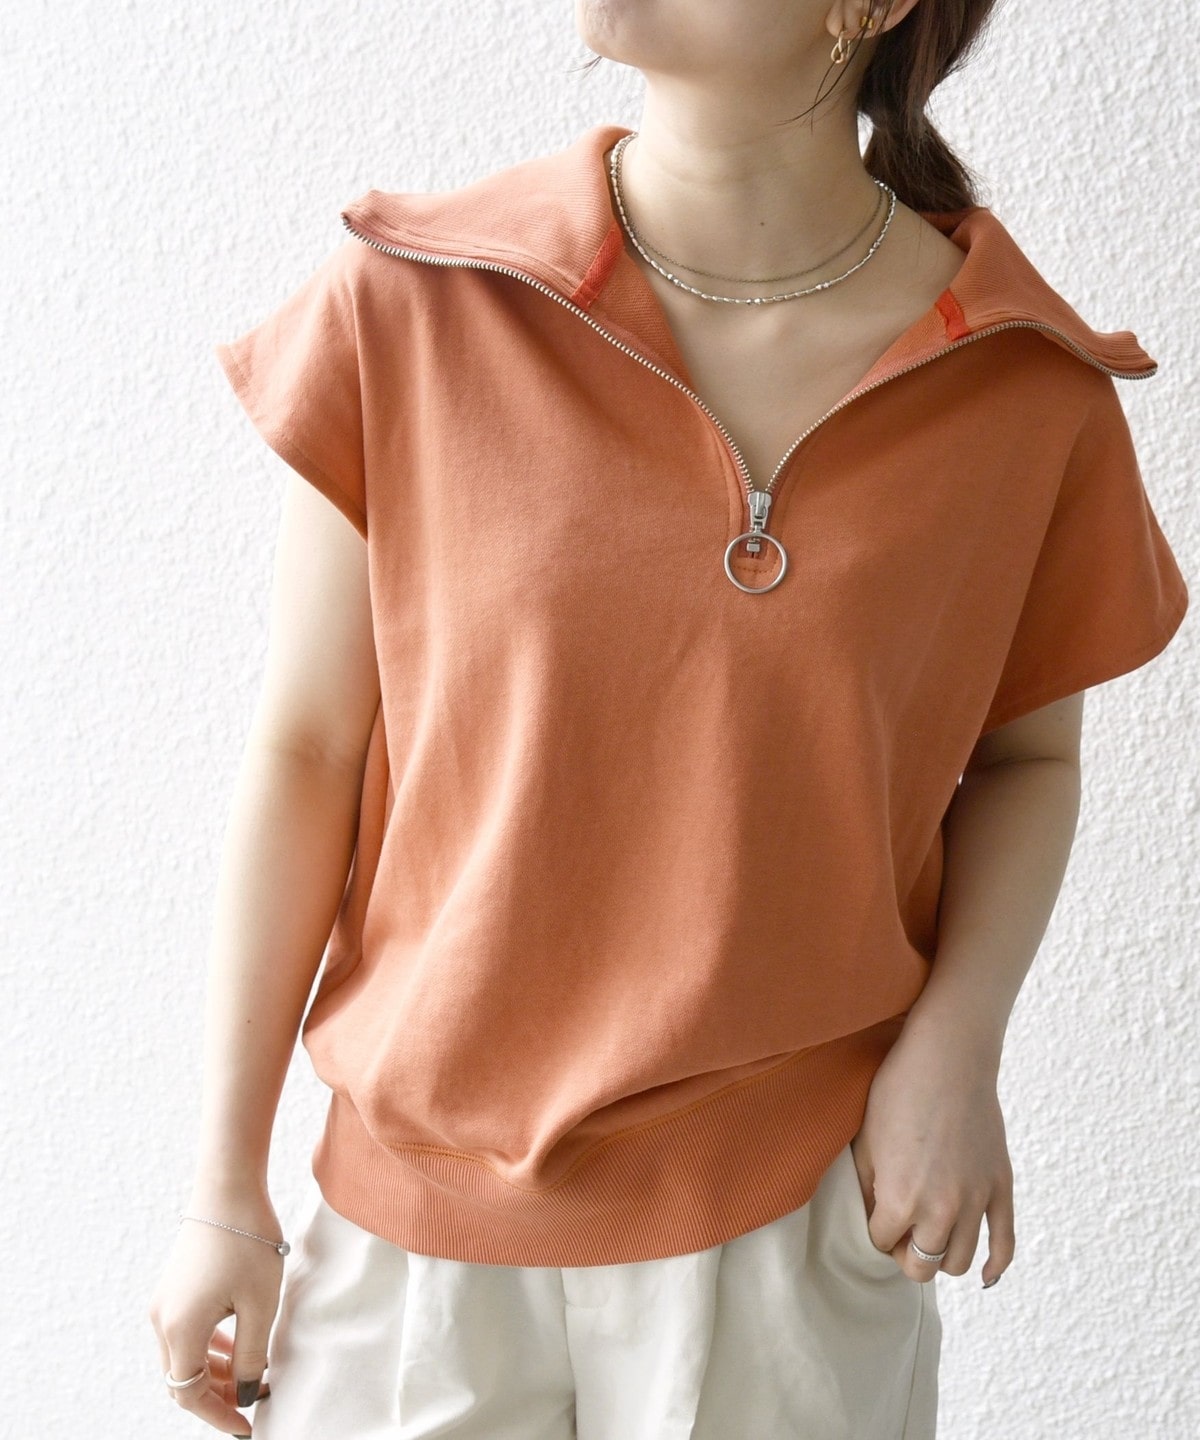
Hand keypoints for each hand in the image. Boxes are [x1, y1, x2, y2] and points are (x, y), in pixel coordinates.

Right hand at [147, 1183, 285, 1433]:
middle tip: (257, 1397)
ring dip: (216, 1370)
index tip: (247, 1427)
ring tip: (255, 1372)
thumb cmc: (248, 1242)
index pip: (191, 1395)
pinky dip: (210, 1345)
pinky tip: (240, 1342)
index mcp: (179, 1331)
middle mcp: (162, 1320)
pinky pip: (187, 1331)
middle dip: (219, 1394)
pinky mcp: (173, 1286)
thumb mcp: (260, 1305)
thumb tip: (248, 1392)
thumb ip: (252, 1357)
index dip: (219, 1415)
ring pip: (185, 1355)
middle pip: (184, 1379)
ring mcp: (164, 1302)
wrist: (229, 1187)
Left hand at [849, 1022, 1014, 1286]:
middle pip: (922, 1266)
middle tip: (902, 1231)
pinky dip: (995, 1267)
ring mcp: (976, 1201)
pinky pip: (1004, 1245)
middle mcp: (941, 1211)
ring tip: (931, 1234)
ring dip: (942, 1256)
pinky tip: (985, 1275)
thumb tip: (875, 1217)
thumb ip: (869, 1188)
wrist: (947, 1059)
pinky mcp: (1000, 1188)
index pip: (882, 1244)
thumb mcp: (866, 1141)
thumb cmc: (898, 1092)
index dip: (876, 1230)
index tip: (877, 1213)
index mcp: (901, 1200)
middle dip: (906, 1254)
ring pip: (960, 1262)